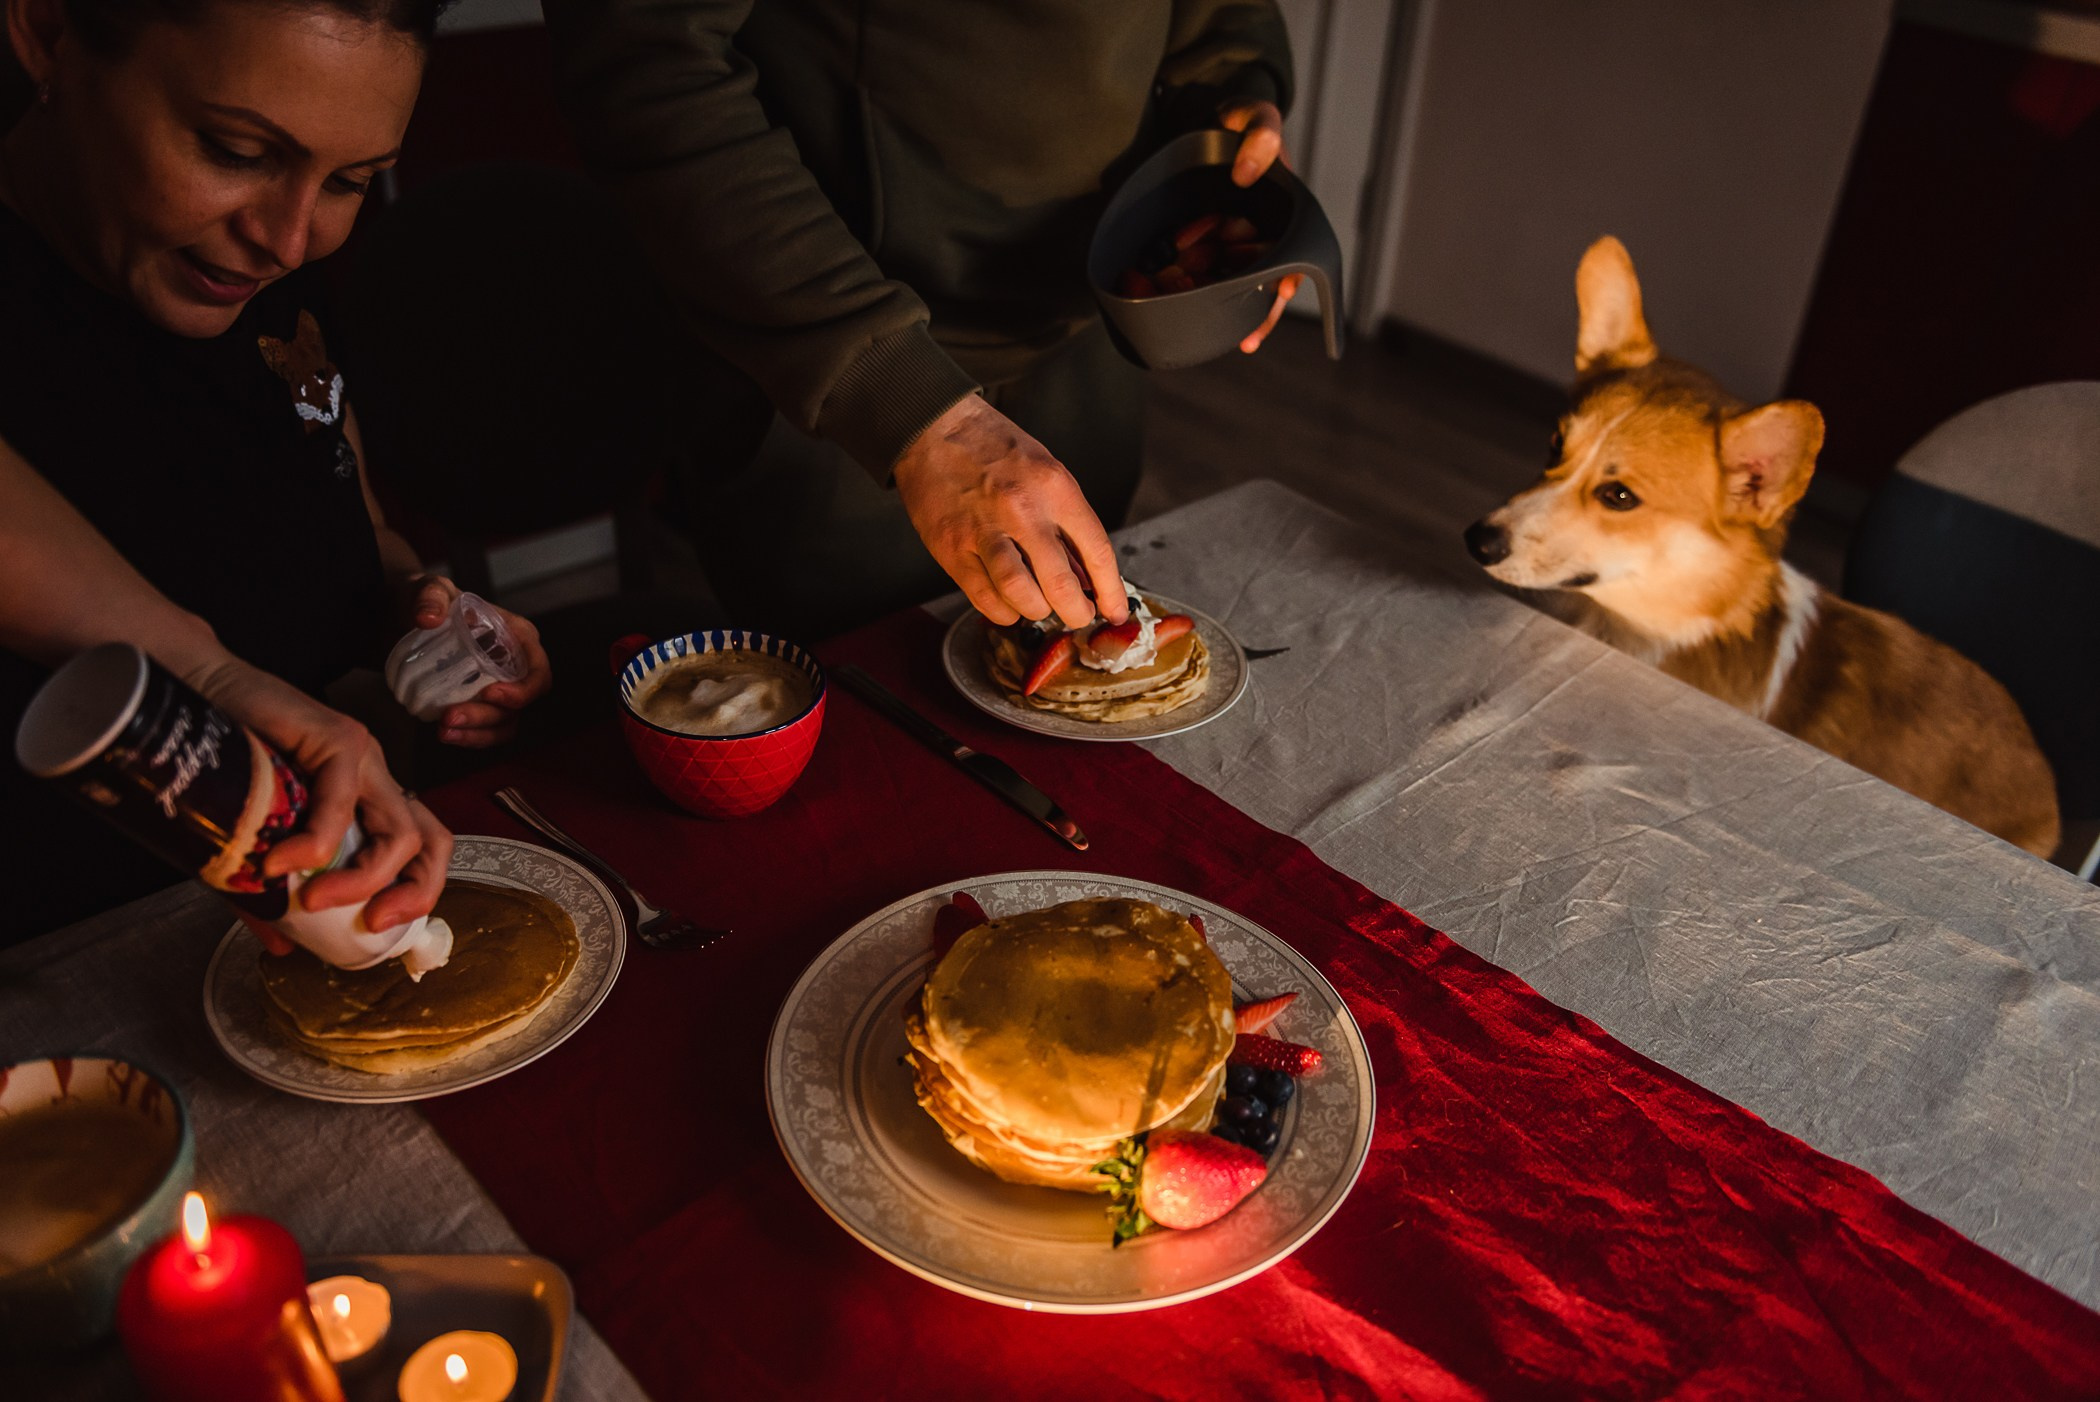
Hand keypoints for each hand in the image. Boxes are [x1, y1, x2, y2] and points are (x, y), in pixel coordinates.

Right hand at [185, 656, 452, 932]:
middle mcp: (376, 781)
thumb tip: (284, 944)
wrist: (191, 701)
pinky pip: (342, 800)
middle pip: (433, 841)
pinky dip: (315, 842)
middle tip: (373, 923)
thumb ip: (272, 894)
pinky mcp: (339, 737)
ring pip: (401, 829)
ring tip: (312, 902)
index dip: (416, 894)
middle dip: (416, 892)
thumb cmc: (223, 770)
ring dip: (363, 879)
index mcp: (367, 804)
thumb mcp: (253, 845)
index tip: (378, 931)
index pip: (422, 852)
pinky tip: (280, 862)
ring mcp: (363, 757)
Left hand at [403, 575, 551, 747]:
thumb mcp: (429, 589)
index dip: (523, 689)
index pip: (538, 670)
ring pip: (504, 722)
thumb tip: (428, 618)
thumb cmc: (430, 601)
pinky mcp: (480, 705)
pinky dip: (469, 737)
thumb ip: (430, 597)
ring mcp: (498, 688)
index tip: (490, 694)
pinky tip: (444, 734)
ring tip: (444, 731)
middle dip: (488, 717)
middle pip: (520, 704)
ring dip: (477, 733)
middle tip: (450, 717)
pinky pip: (486, 730)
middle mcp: (514, 666)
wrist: (405, 618)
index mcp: (517, 637)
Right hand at [893, 394, 1127, 629]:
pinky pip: (984, 597)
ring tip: (1038, 607)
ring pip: (1021, 596)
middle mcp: (1022, 510)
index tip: (1114, 611)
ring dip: (1036, 612)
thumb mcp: (1047, 472)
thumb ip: (1066, 523)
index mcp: (1055, 488)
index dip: (1110, 592)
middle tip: (1077, 616)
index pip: (1096, 552)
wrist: (935, 428)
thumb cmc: (995, 448)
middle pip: (1060, 585)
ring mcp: (983, 531)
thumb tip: (1086, 576)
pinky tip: (1008, 604)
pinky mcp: (951, 548)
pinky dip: (1003, 611)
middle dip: (1076, 613)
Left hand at [1219, 100, 1302, 353]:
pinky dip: (1199, 294)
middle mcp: (1263, 234)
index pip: (1290, 252)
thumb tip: (1246, 175)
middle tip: (1246, 339)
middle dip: (1256, 308)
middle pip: (1265, 279)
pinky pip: (1206, 276)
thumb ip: (1260, 136)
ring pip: (1236, 285)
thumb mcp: (1254, 117)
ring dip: (1230, 310)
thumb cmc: (1240, 121)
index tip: (1283, 292)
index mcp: (1282, 214)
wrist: (1207, 124)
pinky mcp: (1207, 246)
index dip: (1288, 277)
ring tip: (1226, 341)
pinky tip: (1187, 315)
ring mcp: (1234, 243)